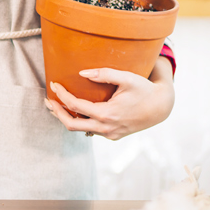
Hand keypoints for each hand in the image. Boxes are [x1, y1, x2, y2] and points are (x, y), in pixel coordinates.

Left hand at [45, 57, 174, 139]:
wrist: (161, 107)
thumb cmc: (144, 89)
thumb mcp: (127, 78)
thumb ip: (104, 74)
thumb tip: (81, 73)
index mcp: (107, 114)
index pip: (76, 106)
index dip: (62, 95)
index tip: (53, 84)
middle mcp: (106, 128)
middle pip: (72, 124)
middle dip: (56, 112)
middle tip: (47, 100)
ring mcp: (109, 134)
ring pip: (80, 129)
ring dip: (66, 118)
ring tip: (55, 105)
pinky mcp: (112, 136)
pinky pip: (90, 130)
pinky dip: (79, 121)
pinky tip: (73, 112)